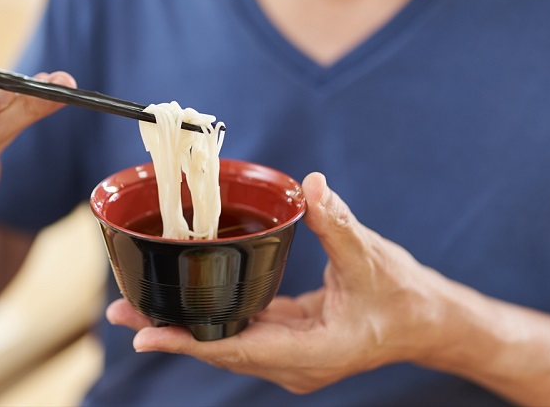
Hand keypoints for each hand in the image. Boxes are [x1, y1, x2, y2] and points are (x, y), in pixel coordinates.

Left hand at [107, 171, 446, 393]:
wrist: (428, 323)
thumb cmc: (403, 296)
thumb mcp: (371, 257)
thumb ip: (338, 224)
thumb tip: (312, 186)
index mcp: (312, 353)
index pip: (238, 349)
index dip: (189, 343)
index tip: (145, 336)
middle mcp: (293, 364)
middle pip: (220, 350)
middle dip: (171, 332)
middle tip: (121, 310)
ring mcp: (290, 356)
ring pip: (226, 344)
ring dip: (184, 327)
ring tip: (138, 309)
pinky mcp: (289, 342)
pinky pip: (241, 332)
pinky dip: (211, 319)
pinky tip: (184, 303)